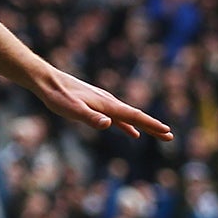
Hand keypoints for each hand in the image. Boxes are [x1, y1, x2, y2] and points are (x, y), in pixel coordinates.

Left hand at [28, 65, 172, 139]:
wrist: (47, 80)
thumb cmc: (58, 97)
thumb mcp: (72, 110)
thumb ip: (90, 117)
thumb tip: (108, 124)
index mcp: (107, 105)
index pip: (134, 116)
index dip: (151, 125)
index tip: (167, 132)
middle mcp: (108, 102)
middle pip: (136, 116)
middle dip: (153, 127)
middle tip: (170, 136)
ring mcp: (103, 102)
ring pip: (128, 116)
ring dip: (143, 125)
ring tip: (157, 133)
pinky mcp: (96, 103)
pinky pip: (118, 116)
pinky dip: (127, 124)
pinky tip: (131, 131)